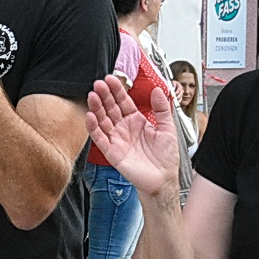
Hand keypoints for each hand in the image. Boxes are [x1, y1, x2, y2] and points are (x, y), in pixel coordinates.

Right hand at [86, 76, 180, 197]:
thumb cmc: (166, 158)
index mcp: (137, 121)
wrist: (163, 180)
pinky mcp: (112, 152)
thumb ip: (162, 109)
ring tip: (92, 95)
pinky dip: (94, 127)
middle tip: (99, 84)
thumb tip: (158, 90)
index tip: (111, 79)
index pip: (124, 102)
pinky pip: (100, 138)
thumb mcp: (168, 128)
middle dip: (104, 96)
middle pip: (111, 108)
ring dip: (96, 108)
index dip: (117, 90)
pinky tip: (90, 116)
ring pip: (103, 121)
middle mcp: (124, 129)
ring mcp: (117, 140)